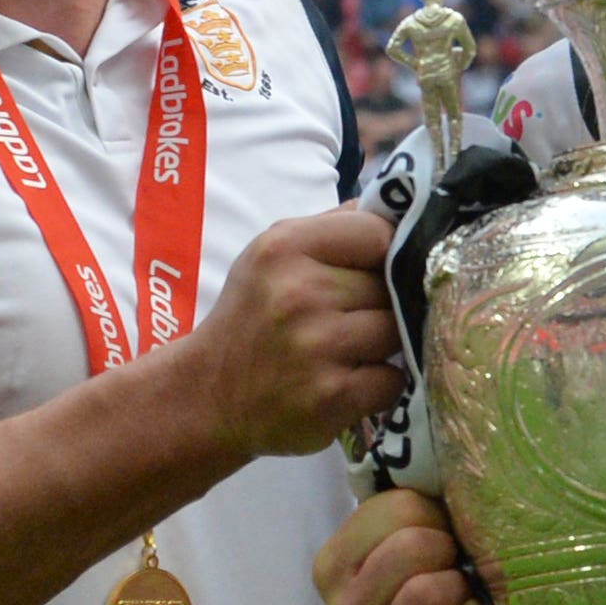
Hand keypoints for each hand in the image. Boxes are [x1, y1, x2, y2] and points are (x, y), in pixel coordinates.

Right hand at [178, 205, 404, 458]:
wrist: (206, 396)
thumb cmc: (251, 317)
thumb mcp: (273, 254)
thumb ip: (334, 227)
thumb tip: (399, 208)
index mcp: (285, 247)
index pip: (378, 233)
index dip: (388, 252)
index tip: (376, 269)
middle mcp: (300, 293)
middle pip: (392, 287)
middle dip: (382, 303)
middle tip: (349, 319)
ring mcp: (318, 347)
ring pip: (398, 331)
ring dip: (384, 345)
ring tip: (348, 350)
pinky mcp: (333, 396)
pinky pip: (393, 380)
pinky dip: (379, 384)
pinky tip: (346, 381)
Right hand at [315, 485, 492, 604]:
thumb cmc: (423, 582)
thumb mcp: (400, 537)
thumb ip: (405, 502)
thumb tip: (447, 452)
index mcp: (331, 567)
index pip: (392, 510)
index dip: (430, 514)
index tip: (435, 531)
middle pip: (411, 548)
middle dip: (447, 549)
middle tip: (452, 564)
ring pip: (431, 592)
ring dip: (461, 588)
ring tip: (460, 595)